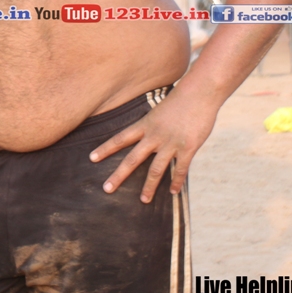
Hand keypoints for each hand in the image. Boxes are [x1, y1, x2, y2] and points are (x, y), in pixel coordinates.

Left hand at [89, 89, 218, 202]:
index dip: (105, 148)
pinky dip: (176, 181)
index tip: (92, 158)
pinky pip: (180, 169)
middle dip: (119, 175)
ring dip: (149, 187)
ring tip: (143, 200)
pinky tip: (173, 192)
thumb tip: (147, 135)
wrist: (199, 93)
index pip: (120, 138)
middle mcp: (155, 136)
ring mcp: (171, 143)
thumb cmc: (180, 99)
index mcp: (145, 124)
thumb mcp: (159, 110)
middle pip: (132, 158)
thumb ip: (152, 125)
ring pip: (156, 169)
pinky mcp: (188, 147)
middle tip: (107, 189)